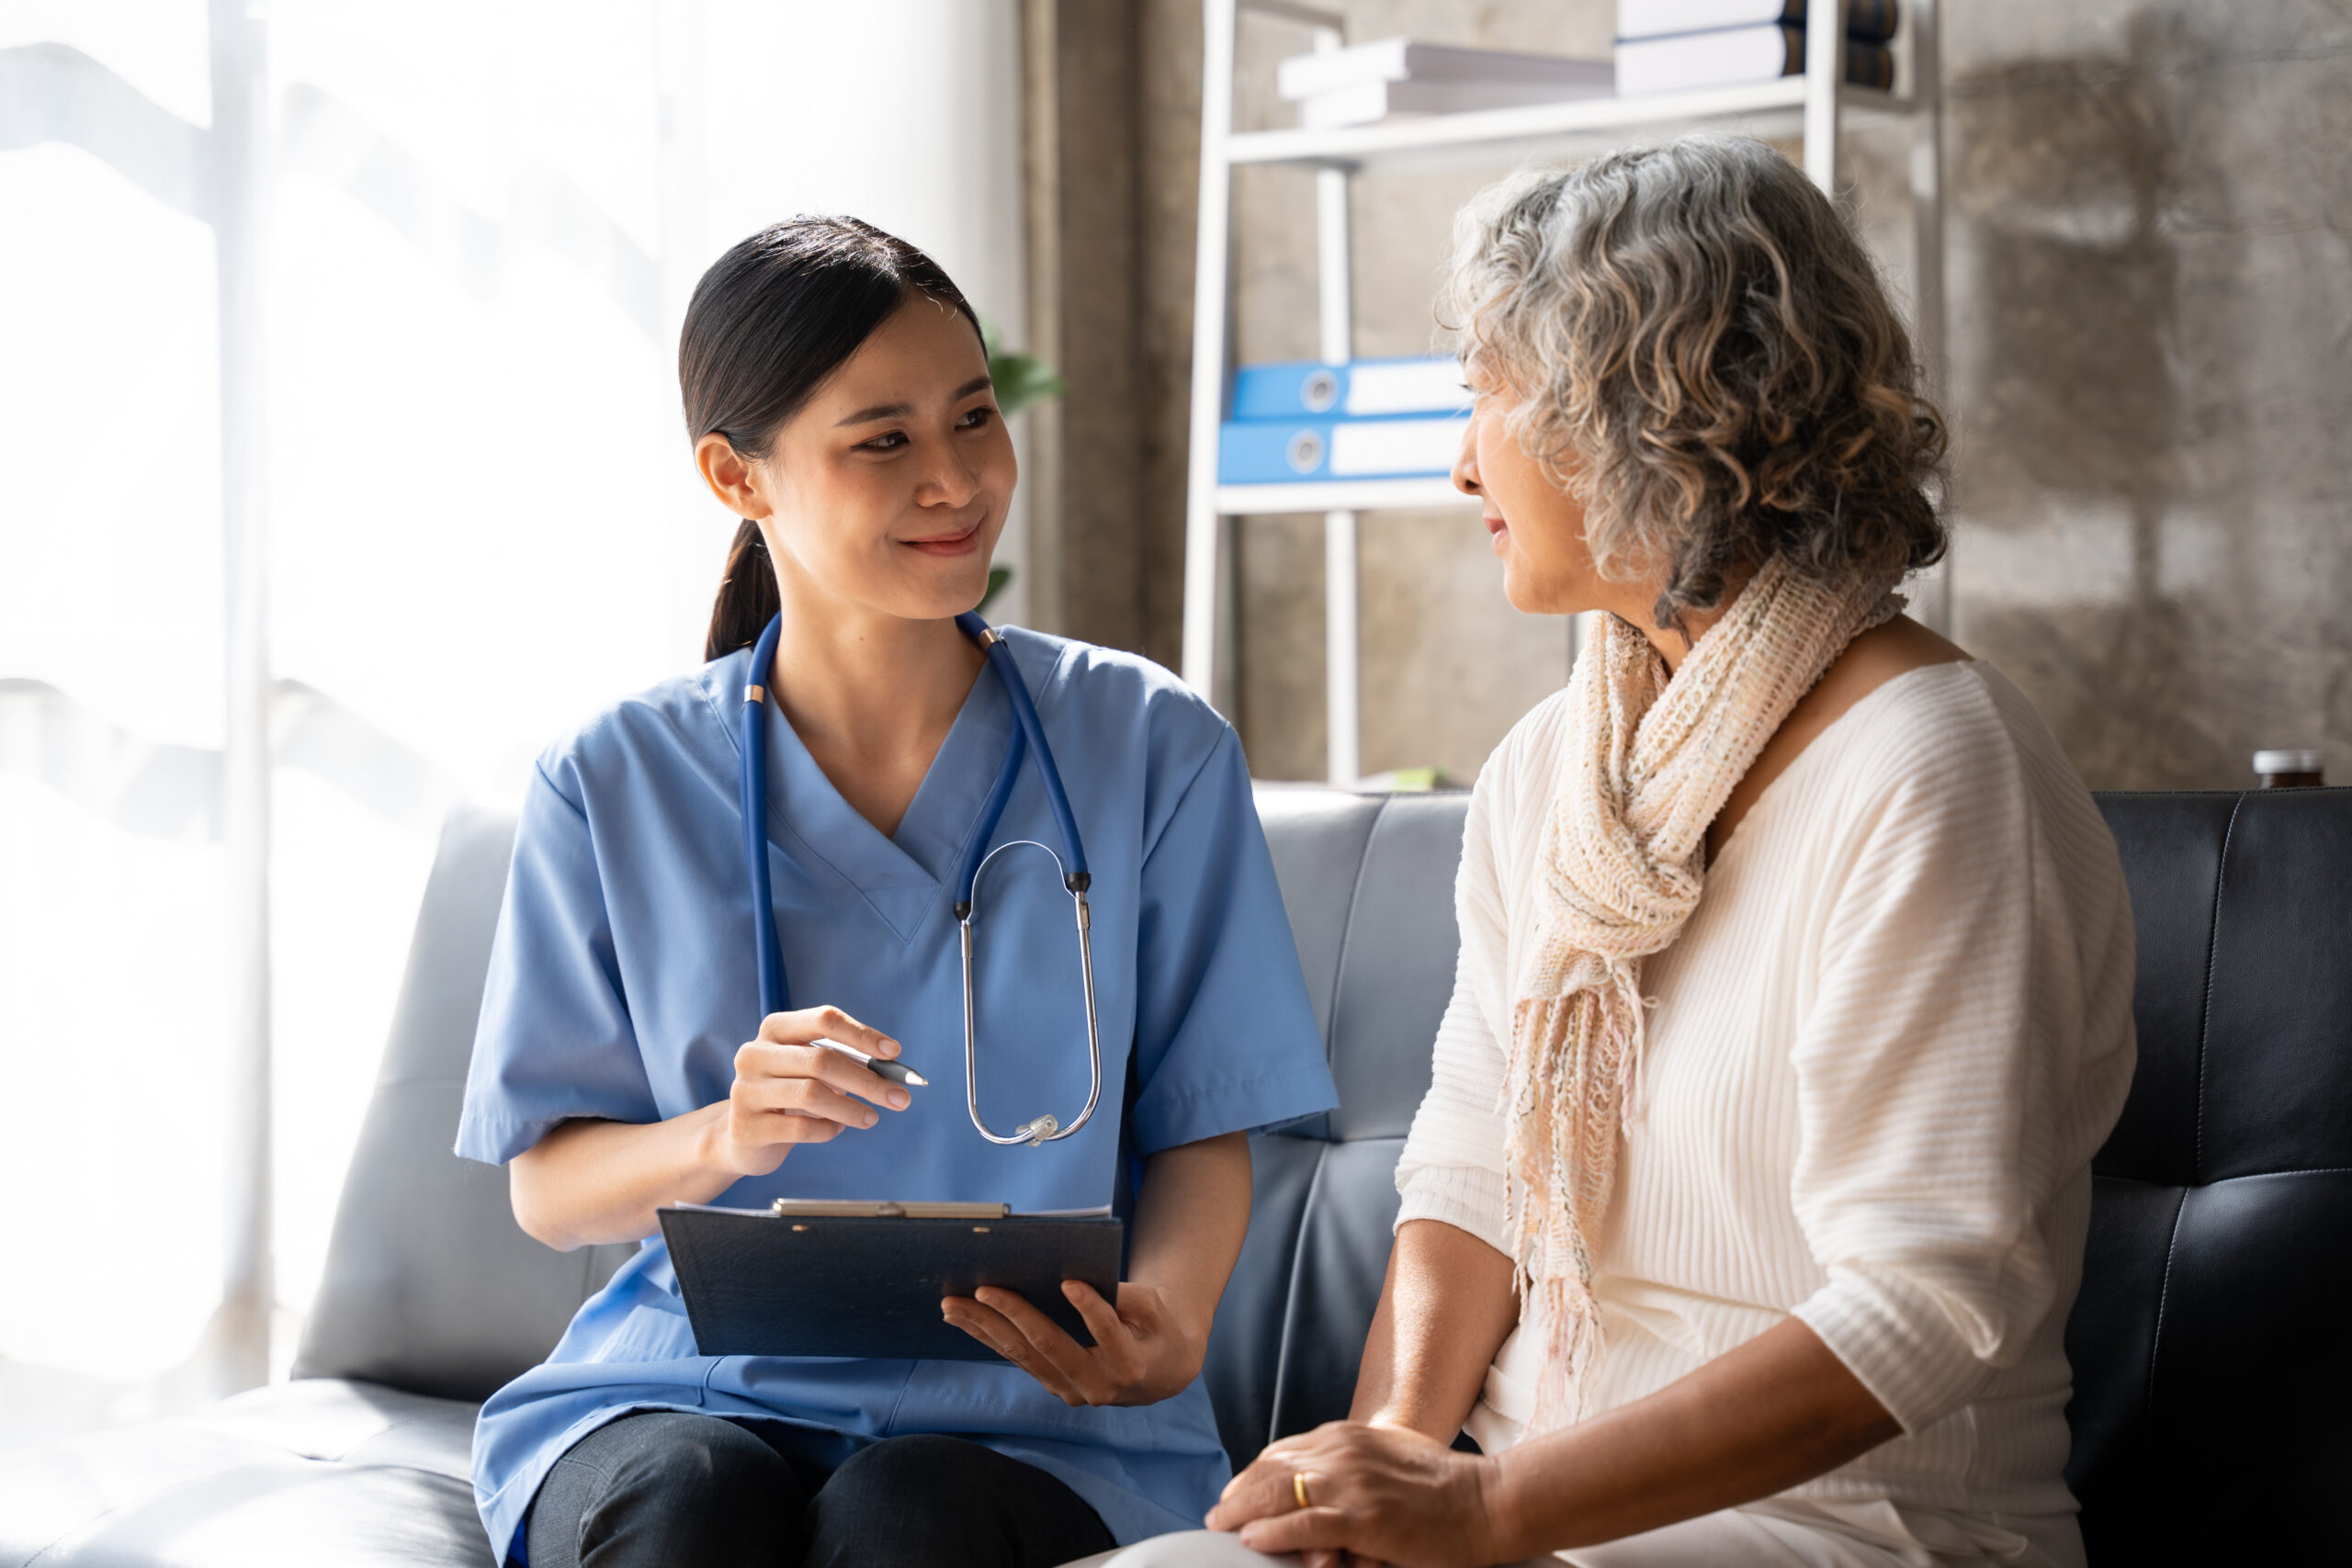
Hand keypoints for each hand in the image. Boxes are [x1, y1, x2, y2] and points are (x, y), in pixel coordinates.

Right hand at [705, 1005, 909, 1177]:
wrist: (741, 1135)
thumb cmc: (788, 1094)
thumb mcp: (811, 1070)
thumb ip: (845, 1063)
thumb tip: (893, 1067)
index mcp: (775, 1029)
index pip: (823, 1019)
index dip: (862, 1034)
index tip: (894, 1052)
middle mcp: (755, 1054)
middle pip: (822, 1060)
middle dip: (868, 1080)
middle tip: (901, 1097)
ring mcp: (746, 1090)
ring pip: (812, 1094)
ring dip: (851, 1108)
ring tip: (871, 1118)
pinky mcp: (746, 1126)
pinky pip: (800, 1128)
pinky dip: (828, 1130)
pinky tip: (836, 1129)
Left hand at [941, 1280, 1206, 1407]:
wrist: (1158, 1372)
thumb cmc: (1156, 1328)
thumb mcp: (1155, 1309)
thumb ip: (1128, 1298)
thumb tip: (1082, 1278)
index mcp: (1130, 1365)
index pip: (1109, 1335)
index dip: (1091, 1310)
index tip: (1070, 1283)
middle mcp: (1097, 1386)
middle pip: (1050, 1347)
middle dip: (1013, 1315)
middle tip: (982, 1290)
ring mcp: (1070, 1391)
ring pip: (1023, 1356)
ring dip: (984, 1328)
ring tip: (953, 1305)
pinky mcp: (1052, 1385)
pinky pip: (1017, 1359)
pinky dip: (988, 1337)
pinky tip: (962, 1319)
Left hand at [1204, 1421, 1506, 1567]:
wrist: (1486, 1502)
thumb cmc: (1442, 1488)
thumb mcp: (1387, 1461)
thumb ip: (1351, 1469)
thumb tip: (1319, 1486)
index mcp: (1347, 1437)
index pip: (1282, 1452)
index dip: (1253, 1475)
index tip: (1237, 1495)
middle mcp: (1343, 1452)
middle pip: (1271, 1468)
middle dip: (1239, 1494)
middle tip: (1219, 1516)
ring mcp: (1353, 1483)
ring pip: (1279, 1492)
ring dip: (1244, 1512)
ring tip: (1225, 1528)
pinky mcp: (1365, 1515)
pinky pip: (1305, 1522)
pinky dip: (1275, 1531)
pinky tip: (1254, 1539)